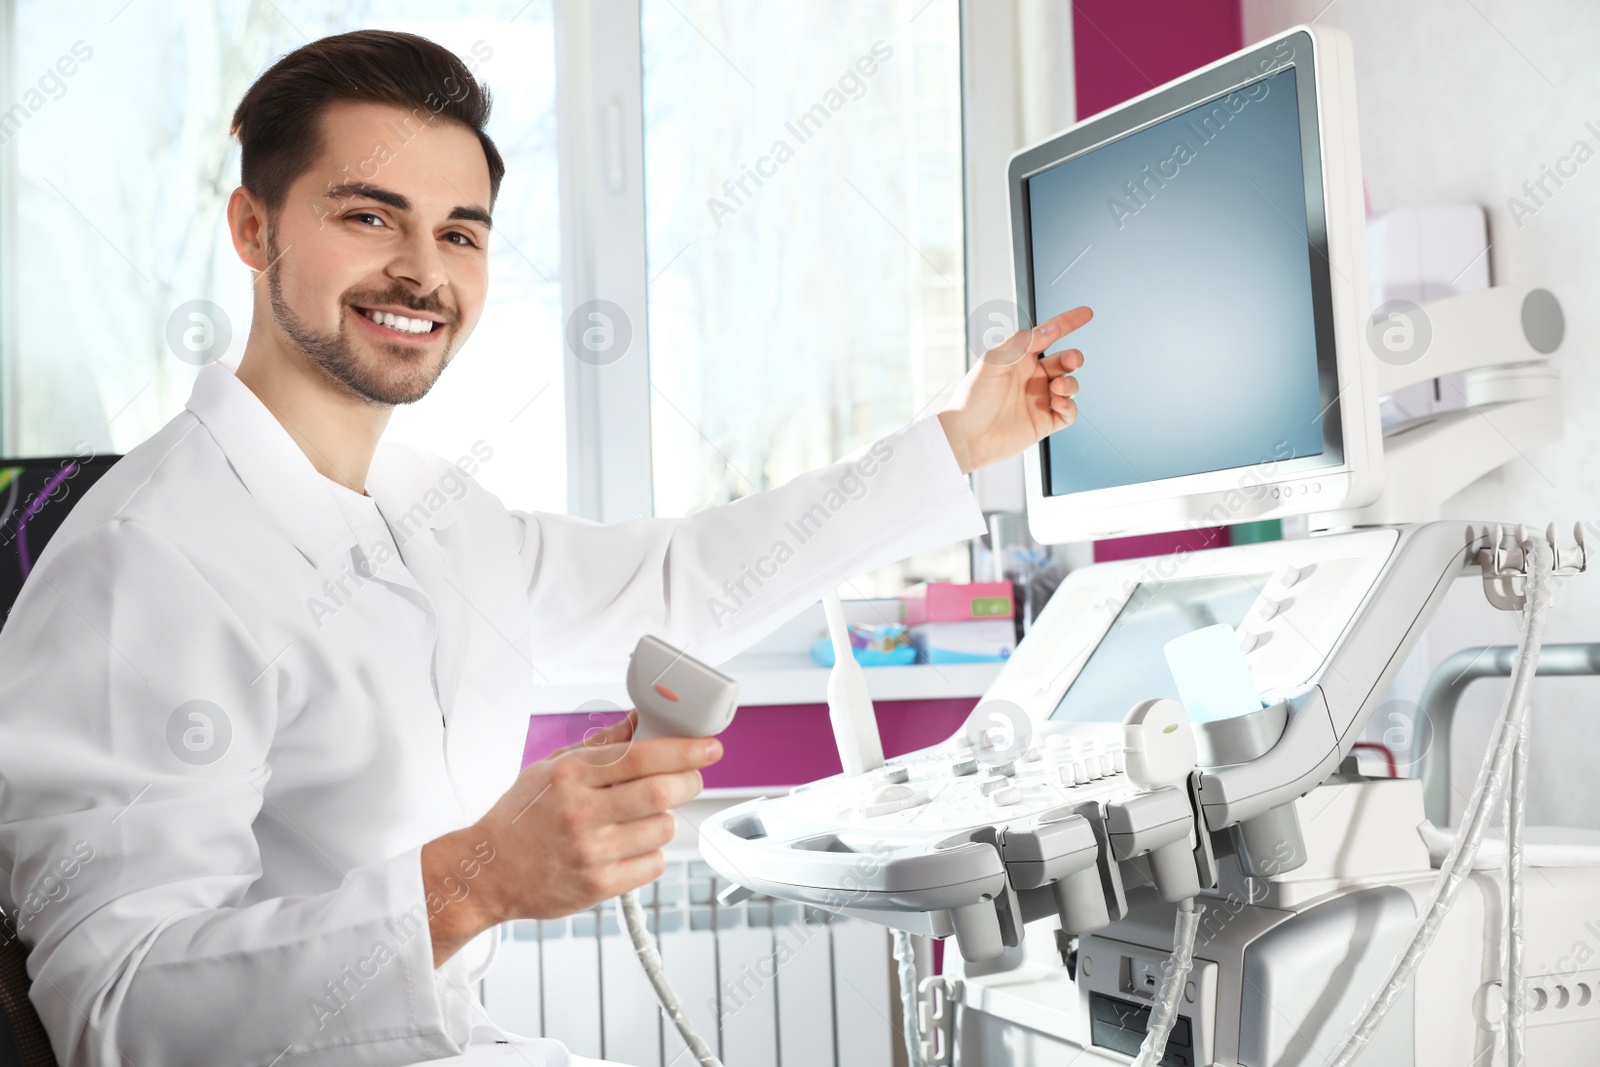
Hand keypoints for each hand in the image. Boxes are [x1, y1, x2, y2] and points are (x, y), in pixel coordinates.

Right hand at [422, 718, 722, 964]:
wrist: (487, 873)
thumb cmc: (520, 817)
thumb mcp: (550, 767)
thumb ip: (599, 746)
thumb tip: (640, 722)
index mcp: (570, 775)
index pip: (640, 755)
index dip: (684, 749)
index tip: (710, 747)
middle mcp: (580, 812)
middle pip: (660, 791)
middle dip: (689, 782)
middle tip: (692, 779)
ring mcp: (590, 852)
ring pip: (662, 828)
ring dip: (666, 818)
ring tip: (647, 816)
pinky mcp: (597, 886)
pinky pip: (653, 864)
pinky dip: (653, 852)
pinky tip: (632, 846)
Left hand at [936, 306, 1092, 473]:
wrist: (965, 437)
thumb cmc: (972, 399)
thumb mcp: (992, 363)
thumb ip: (1021, 343)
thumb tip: (1049, 329)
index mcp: (1019, 359)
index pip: (1048, 335)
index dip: (1067, 323)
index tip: (1086, 313)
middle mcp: (1032, 377)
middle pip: (1064, 361)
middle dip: (1073, 358)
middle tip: (1072, 360)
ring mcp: (1039, 399)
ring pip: (1070, 385)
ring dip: (1071, 383)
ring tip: (1058, 387)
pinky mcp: (1044, 422)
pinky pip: (1069, 412)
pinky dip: (1070, 406)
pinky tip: (1059, 403)